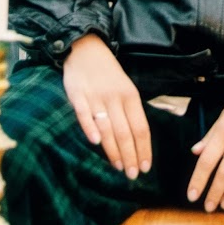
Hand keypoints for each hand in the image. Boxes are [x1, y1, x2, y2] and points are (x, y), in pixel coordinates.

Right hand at [62, 34, 150, 178]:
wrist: (86, 48)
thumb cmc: (109, 75)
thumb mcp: (126, 89)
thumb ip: (130, 113)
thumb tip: (138, 141)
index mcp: (131, 96)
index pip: (141, 127)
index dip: (144, 149)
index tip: (146, 167)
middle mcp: (115, 98)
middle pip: (126, 132)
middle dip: (130, 156)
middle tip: (132, 175)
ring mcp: (96, 96)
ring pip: (107, 127)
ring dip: (113, 150)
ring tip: (119, 167)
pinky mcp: (77, 94)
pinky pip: (84, 114)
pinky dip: (90, 127)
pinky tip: (95, 142)